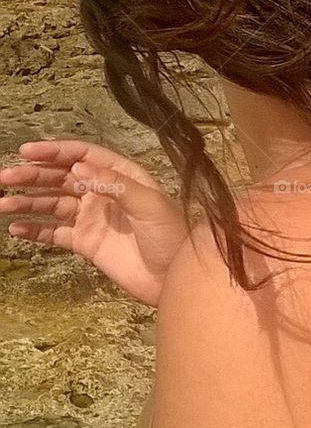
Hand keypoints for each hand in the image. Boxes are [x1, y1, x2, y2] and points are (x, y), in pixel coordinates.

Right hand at [0, 139, 189, 305]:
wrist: (175, 276)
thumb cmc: (172, 234)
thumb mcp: (149, 204)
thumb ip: (115, 185)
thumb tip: (79, 169)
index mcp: (121, 176)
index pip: (83, 157)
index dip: (56, 151)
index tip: (27, 151)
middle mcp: (103, 193)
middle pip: (62, 178)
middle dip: (34, 176)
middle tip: (5, 177)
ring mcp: (93, 218)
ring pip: (54, 204)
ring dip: (29, 202)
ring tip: (2, 203)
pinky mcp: (87, 243)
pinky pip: (55, 233)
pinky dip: (36, 230)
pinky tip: (16, 228)